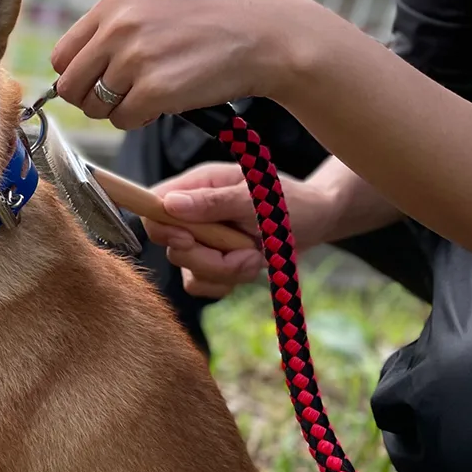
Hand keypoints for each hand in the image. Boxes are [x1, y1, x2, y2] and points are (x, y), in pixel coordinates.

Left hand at [50, 0, 319, 128]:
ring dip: (120, 111)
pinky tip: (167, 102)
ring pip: (96, 108)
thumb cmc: (211, 25)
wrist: (267, 34)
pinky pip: (123, 121)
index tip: (101, 83)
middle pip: (71, 87)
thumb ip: (112, 33)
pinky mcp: (155, 89)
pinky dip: (140, 121)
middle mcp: (119, 27)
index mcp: (115, 4)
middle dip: (92, 100)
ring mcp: (136, 58)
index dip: (78, 77)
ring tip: (153, 93)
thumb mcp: (154, 9)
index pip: (62, 57)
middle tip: (125, 97)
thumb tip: (68, 75)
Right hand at [144, 163, 336, 298]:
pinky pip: (200, 285)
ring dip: (225, 271)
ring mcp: (201, 240)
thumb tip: (170, 205)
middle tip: (245, 251)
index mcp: (198, 186)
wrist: (317, 222)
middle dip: (208, 258)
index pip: (154, 205)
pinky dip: (225, 283)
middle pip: (171, 246)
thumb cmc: (292, 201)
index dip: (162, 228)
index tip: (188, 239)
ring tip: (256, 257)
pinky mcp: (211, 263)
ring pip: (188, 269)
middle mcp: (193, 213)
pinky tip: (247, 267)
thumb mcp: (258, 197)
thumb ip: (214, 202)